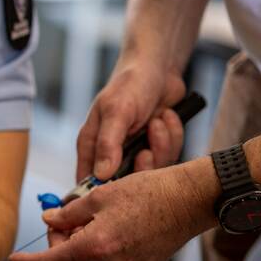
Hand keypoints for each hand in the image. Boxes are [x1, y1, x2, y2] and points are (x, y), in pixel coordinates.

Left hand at [9, 159, 218, 260]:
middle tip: (68, 214)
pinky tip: (117, 225)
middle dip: (63, 239)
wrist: (190, 201)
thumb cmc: (149, 192)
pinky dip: (103, 246)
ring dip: (84, 241)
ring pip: (89, 260)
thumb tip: (49, 220)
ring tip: (100, 214)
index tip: (15, 260)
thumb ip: (69, 212)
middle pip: (70, 259)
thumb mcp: (100, 195)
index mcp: (96, 246)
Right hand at [77, 60, 187, 180]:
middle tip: (145, 150)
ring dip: (161, 145)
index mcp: (92, 145)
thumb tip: (101, 175)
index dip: (101, 192)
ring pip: (152, 170)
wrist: (160, 68)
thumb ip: (107, 144)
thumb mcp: (116, 111)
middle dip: (142, 167)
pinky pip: (170, 156)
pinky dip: (172, 136)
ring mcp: (136, 151)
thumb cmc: (130, 84)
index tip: (120, 192)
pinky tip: (167, 117)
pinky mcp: (158, 147)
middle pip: (126, 183)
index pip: (88, 181)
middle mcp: (112, 152)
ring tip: (157, 122)